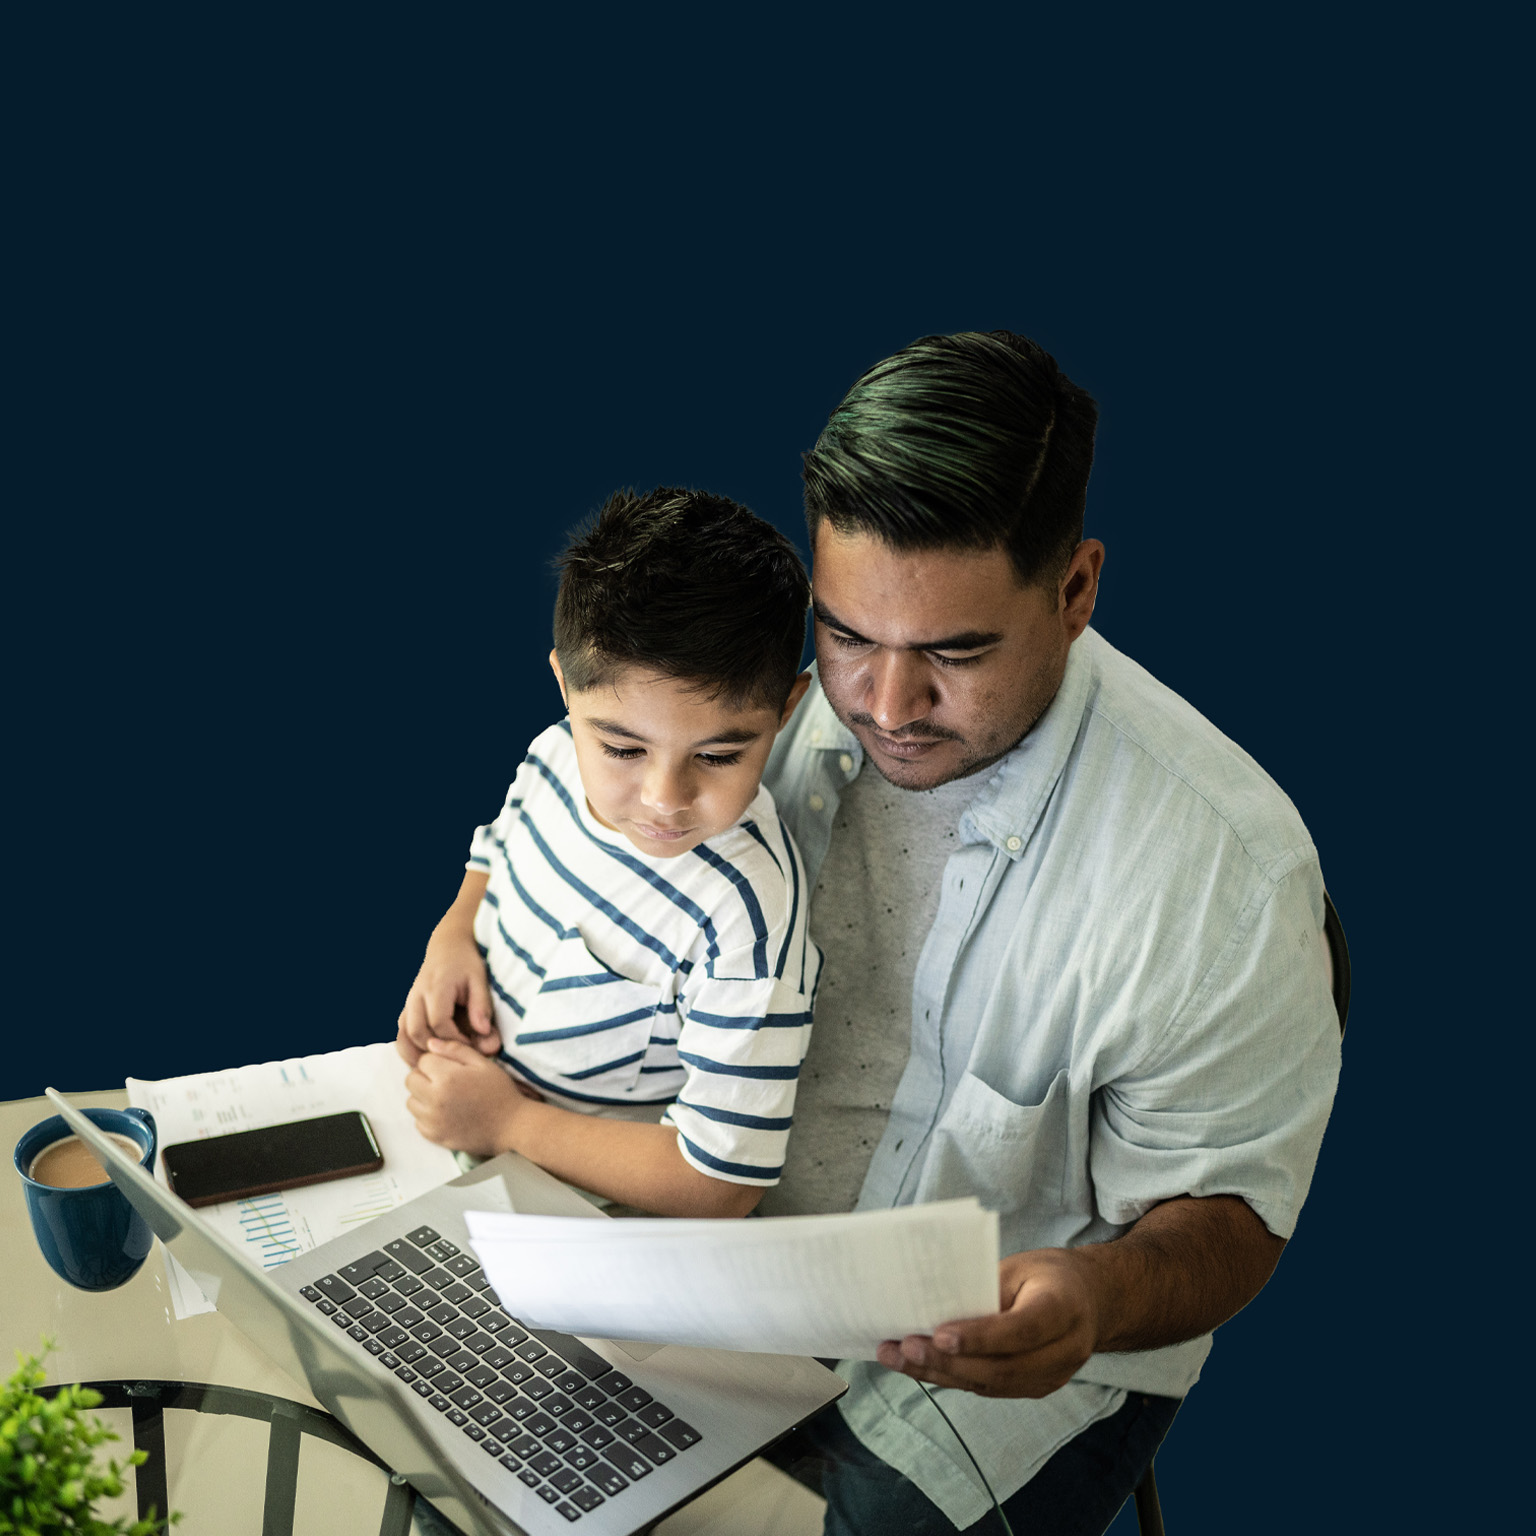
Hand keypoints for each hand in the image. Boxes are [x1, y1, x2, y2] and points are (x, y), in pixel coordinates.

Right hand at [397, 930, 500, 1065]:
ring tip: (434, 1068)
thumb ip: (481, 1006)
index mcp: (436, 986)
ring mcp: (408, 1001)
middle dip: (433, 1050)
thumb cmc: (467, 964)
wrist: (447, 947)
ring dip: (415, 1054)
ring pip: (402, 1034)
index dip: (454, 1040)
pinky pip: (399, 1033)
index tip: (471, 1049)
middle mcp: (416, 994)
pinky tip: (423, 1060)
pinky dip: (408, 1049)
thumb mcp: (479, 980)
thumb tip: (482, 1033)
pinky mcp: (405, 1008)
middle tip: (452, 1062)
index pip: (439, 1022)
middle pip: (416, 1031)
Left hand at [404, 1037, 528, 1156]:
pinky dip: (427, 1116)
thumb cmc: (500, 1093)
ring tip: (445, 1097)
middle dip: (424, 1076)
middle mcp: (435, 1099)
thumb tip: (431, 1043)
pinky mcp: (434, 1136)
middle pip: (411, 1080)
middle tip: (445, 1080)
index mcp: (447, 1078)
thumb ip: (455, 1049)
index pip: (423, 1060)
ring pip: (411, 1101)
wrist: (511, 1126)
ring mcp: (433, 1120)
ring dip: (423, 1096)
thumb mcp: (483, 1063)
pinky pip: (418, 1121)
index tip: (449, 1066)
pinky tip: (446, 1112)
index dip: (436, 1060)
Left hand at [875, 1249, 1102, 1398]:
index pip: (1021, 1330)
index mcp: (1064, 1309)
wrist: (1092, 1301)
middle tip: (904, 1347)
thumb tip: (935, 1307)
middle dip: (948, 1361)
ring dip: (940, 1374)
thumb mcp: (1021, 1266)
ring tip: (897, 1358)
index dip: (979, 1337)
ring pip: (991, 1385)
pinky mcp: (1036, 1388)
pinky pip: (989, 1389)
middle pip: (1002, 1367)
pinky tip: (918, 1367)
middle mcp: (1064, 1351)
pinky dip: (952, 1378)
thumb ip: (987, 1289)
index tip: (939, 1334)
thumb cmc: (1050, 1276)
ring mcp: (1052, 1377)